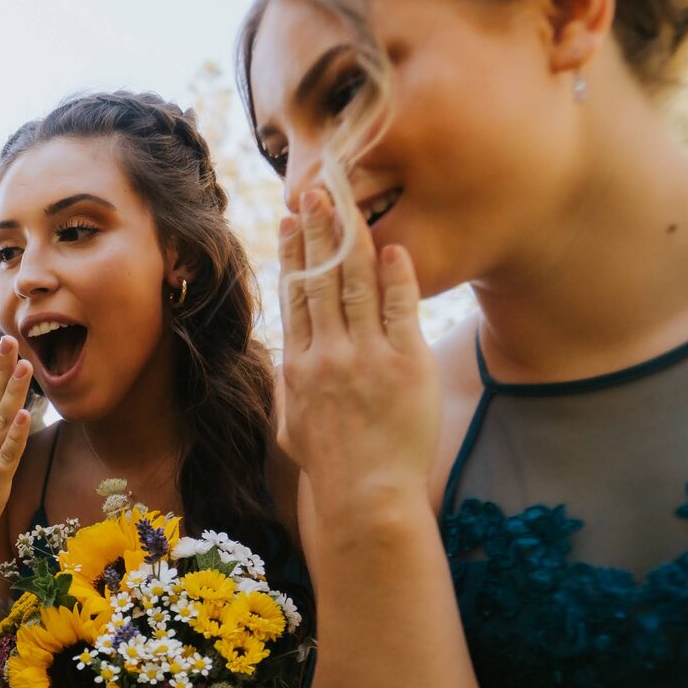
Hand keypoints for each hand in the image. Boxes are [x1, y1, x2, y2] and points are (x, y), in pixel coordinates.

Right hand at [276, 188, 437, 511]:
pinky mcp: (405, 365)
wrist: (365, 497)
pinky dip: (396, 277)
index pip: (295, 295)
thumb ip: (287, 386)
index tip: (291, 220)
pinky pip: (399, 310)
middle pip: (321, 279)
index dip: (293, 253)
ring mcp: (366, 358)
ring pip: (355, 285)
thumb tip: (283, 360)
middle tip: (315, 191)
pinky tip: (391, 248)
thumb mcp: (290, 424)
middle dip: (318, 231)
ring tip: (347, 204)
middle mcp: (327, 354)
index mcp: (298, 365)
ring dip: (351, 240)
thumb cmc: (330, 466)